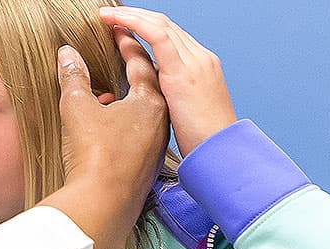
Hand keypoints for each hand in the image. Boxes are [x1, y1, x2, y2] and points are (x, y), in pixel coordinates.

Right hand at [42, 34, 168, 248]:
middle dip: (131, 68)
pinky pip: (139, 134)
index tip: (117, 30)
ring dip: (127, 98)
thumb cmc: (94, 156)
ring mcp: (156, 146)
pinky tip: (108, 127)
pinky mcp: (146, 166)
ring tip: (108, 91)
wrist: (102, 206)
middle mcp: (160, 121)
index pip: (140, 62)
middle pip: (148, 85)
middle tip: (117, 54)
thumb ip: (73, 77)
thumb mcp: (77, 108)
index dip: (126, 43)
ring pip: (144, 112)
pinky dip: (125, 122)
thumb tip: (67, 54)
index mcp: (150, 102)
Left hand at [100, 6, 237, 155]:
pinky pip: (157, 36)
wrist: (222, 151)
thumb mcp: (185, 110)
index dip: (143, 25)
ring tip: (107, 16)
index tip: (121, 25)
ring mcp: (193, 62)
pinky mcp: (183, 71)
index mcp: (200, 66)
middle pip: (164, 25)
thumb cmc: (202, 140)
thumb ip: (170, 94)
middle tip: (109, 15)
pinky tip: (117, 25)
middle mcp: (199, 58)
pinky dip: (135, 25)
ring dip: (130, 16)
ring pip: (159, 25)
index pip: (169, 35)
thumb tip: (150, 92)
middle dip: (135, 16)